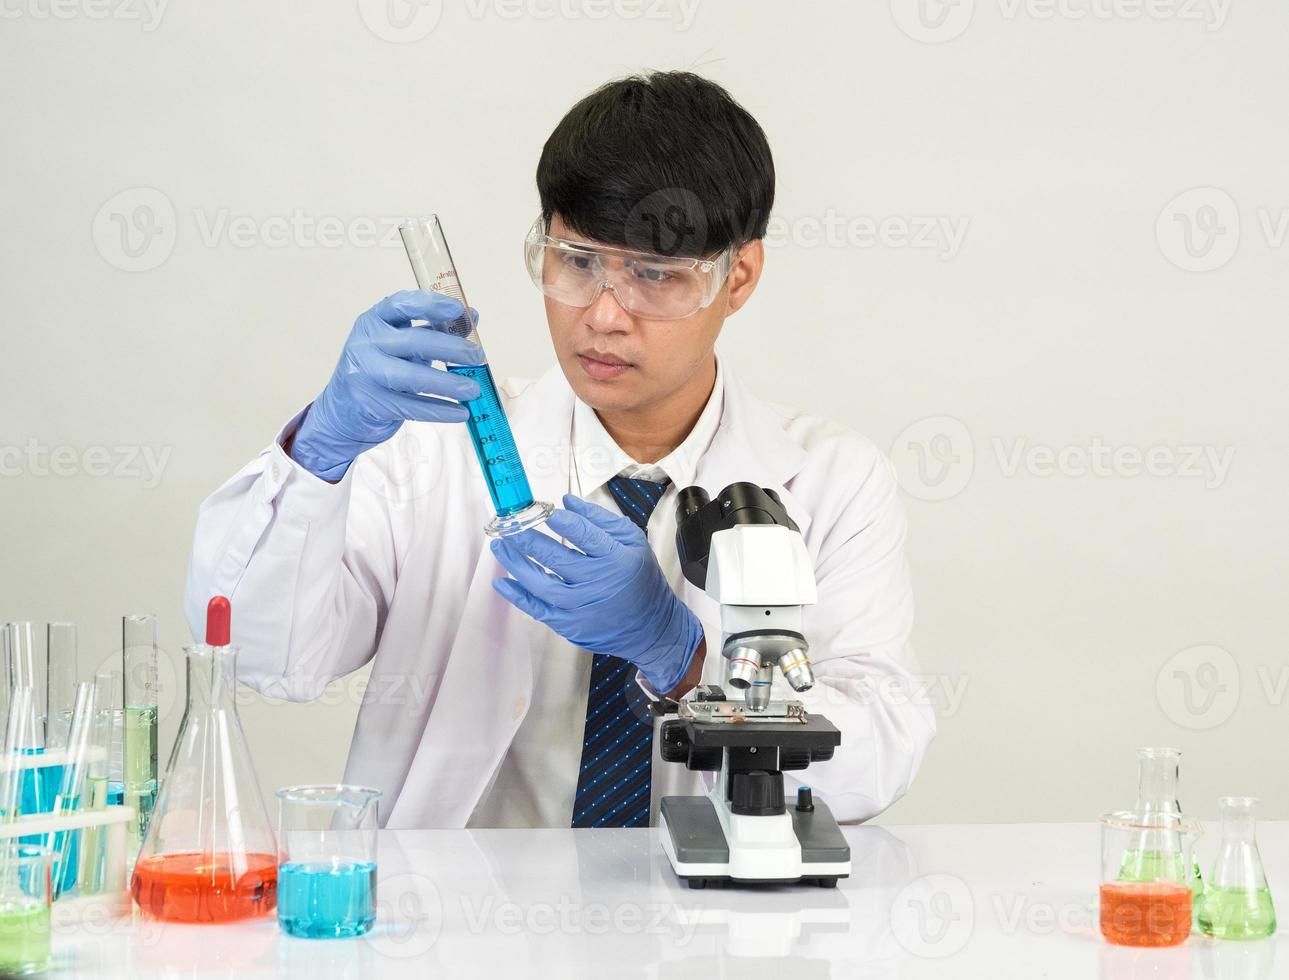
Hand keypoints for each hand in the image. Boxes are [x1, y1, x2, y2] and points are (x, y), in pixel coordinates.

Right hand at [290, 290, 486, 480]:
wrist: (342, 410)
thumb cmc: (380, 369)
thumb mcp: (401, 343)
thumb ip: (434, 328)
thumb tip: (472, 317)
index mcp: (374, 321)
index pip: (401, 305)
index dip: (431, 305)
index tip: (458, 310)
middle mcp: (366, 344)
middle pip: (413, 342)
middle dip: (451, 348)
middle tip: (477, 357)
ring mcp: (365, 374)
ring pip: (412, 378)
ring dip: (447, 384)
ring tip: (473, 390)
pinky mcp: (370, 403)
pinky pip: (411, 407)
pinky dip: (439, 410)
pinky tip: (460, 412)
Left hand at [490, 494, 704, 694]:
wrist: (651, 627)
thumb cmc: (640, 579)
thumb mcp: (632, 542)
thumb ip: (600, 519)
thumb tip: (567, 501)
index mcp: (618, 558)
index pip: (585, 535)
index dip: (563, 523)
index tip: (546, 512)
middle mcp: (598, 583)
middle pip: (556, 558)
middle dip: (528, 539)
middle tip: (510, 525)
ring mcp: (581, 607)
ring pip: (541, 584)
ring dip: (517, 563)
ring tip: (500, 546)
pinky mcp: (569, 624)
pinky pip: (537, 609)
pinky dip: (517, 596)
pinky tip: (502, 581)